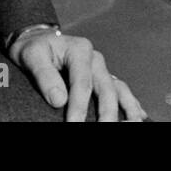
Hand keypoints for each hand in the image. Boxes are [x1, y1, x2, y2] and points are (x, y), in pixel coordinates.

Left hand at [11, 31, 146, 120]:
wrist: (37, 40)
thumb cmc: (34, 49)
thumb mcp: (32, 56)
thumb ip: (45, 76)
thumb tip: (59, 100)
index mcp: (80, 49)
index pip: (82, 83)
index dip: (79, 107)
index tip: (73, 125)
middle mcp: (95, 58)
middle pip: (106, 88)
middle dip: (106, 113)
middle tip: (102, 130)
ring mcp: (101, 68)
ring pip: (119, 89)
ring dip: (127, 109)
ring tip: (133, 125)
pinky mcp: (102, 77)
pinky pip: (120, 90)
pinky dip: (131, 104)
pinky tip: (138, 117)